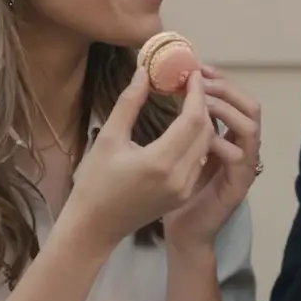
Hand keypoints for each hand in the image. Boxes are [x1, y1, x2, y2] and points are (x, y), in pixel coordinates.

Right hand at [65, 68, 217, 250]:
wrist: (95, 228)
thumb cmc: (95, 182)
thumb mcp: (108, 138)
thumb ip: (129, 103)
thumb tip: (144, 72)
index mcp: (160, 162)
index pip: (193, 119)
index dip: (196, 93)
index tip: (193, 73)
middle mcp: (180, 177)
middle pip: (205, 131)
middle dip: (202, 104)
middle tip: (192, 82)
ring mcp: (185, 188)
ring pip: (205, 145)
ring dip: (202, 121)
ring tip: (190, 99)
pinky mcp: (184, 194)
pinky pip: (199, 159)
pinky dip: (198, 138)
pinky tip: (186, 124)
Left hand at [163, 65, 261, 251]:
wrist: (180, 231)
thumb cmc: (172, 192)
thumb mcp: (171, 147)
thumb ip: (178, 121)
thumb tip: (167, 87)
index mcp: (226, 135)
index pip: (232, 97)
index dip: (217, 79)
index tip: (194, 67)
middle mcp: (239, 146)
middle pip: (249, 104)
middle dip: (225, 87)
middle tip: (199, 80)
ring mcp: (243, 165)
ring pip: (251, 124)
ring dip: (228, 108)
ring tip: (201, 103)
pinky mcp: (240, 184)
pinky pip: (243, 156)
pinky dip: (225, 141)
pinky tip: (204, 137)